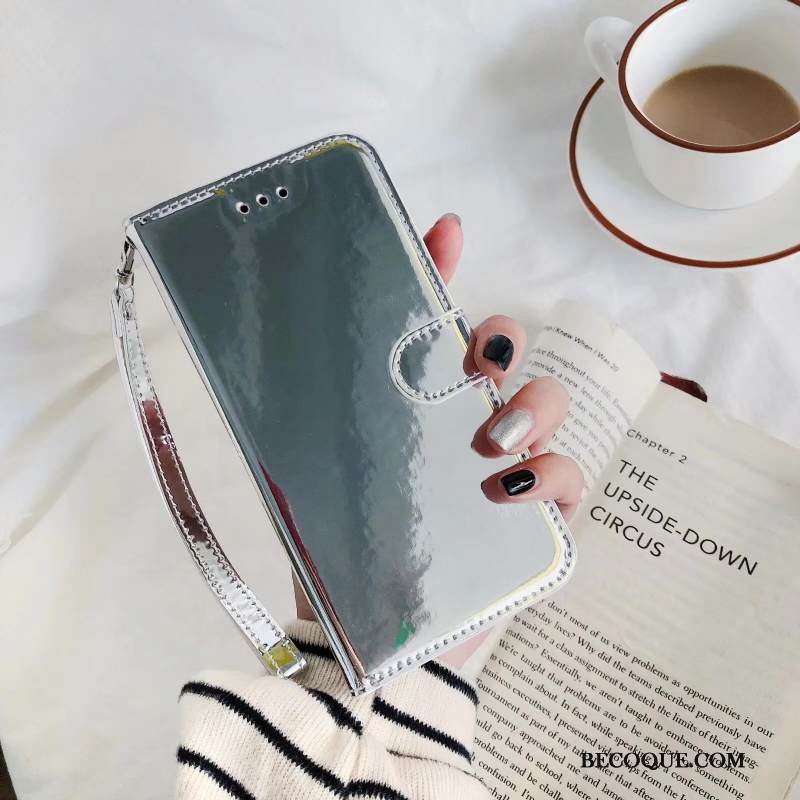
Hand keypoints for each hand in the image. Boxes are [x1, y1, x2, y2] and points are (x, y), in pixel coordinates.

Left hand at [296, 213, 583, 668]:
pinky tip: (509, 489)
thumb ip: (304, 414)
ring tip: (490, 440)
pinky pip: (568, 479)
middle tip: (477, 363)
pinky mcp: (535, 519)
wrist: (370, 641)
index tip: (446, 229)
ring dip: (531, 403)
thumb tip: (256, 349)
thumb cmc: (339, 551)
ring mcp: (507, 469)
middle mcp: (465, 425)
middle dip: (502, 338)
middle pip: (509, 352)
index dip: (443, 271)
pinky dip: (549, 474)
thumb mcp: (309, 470)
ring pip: (551, 403)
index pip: (433, 325)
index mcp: (414, 405)